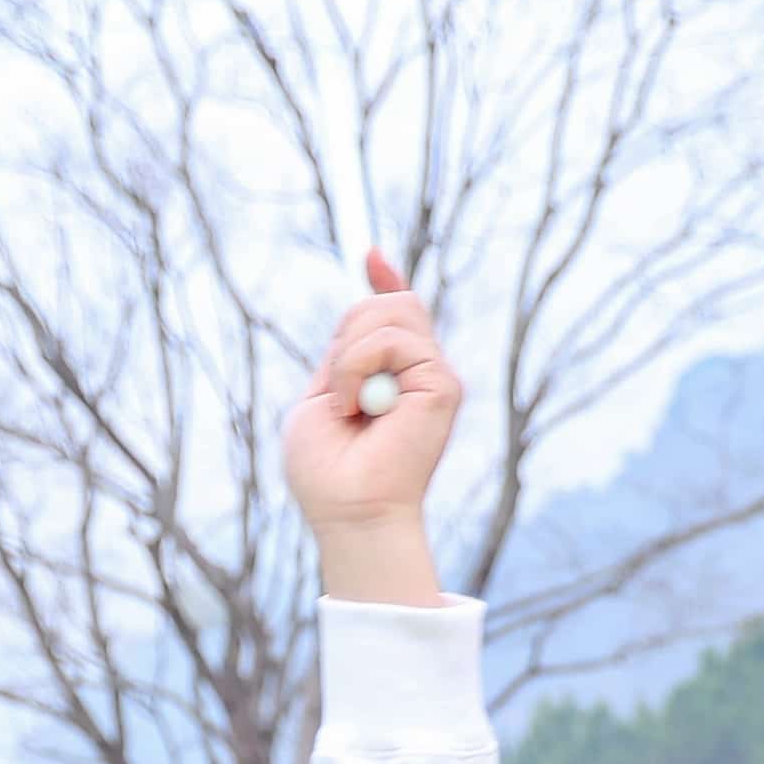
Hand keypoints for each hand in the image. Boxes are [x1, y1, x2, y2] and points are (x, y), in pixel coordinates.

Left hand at [277, 250, 456, 604]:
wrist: (347, 510)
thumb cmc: (326, 469)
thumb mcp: (321, 396)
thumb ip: (343, 354)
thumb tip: (362, 300)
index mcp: (388, 374)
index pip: (395, 311)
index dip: (384, 279)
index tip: (369, 253)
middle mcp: (418, 370)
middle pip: (392, 302)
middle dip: (351, 330)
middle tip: (337, 387)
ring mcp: (433, 375)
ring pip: (392, 311)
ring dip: (350, 355)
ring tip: (347, 405)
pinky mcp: (442, 385)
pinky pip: (394, 340)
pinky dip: (359, 366)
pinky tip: (358, 407)